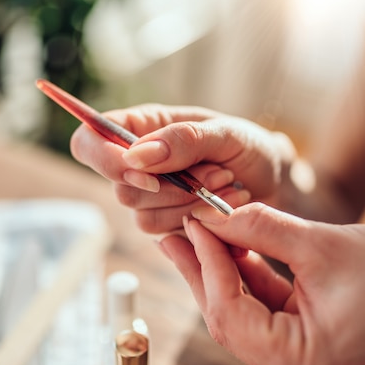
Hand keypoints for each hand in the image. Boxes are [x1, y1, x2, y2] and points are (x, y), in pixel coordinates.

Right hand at [70, 104, 293, 232]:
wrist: (275, 184)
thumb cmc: (249, 147)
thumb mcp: (225, 133)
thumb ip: (183, 139)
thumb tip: (135, 156)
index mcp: (142, 128)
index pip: (89, 142)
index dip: (104, 159)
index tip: (144, 172)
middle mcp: (138, 164)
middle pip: (121, 189)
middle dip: (172, 187)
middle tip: (218, 172)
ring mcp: (149, 199)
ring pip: (143, 218)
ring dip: (191, 205)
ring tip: (228, 186)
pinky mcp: (166, 226)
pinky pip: (166, 236)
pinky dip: (200, 224)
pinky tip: (226, 208)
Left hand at [157, 202, 364, 364]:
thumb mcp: (324, 245)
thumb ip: (262, 229)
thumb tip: (213, 214)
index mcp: (303, 362)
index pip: (230, 312)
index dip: (207, 264)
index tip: (194, 222)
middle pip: (227, 317)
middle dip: (202, 270)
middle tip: (175, 233)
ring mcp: (297, 360)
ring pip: (240, 310)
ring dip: (219, 270)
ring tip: (193, 233)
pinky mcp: (301, 342)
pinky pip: (261, 308)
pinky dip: (244, 275)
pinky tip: (227, 245)